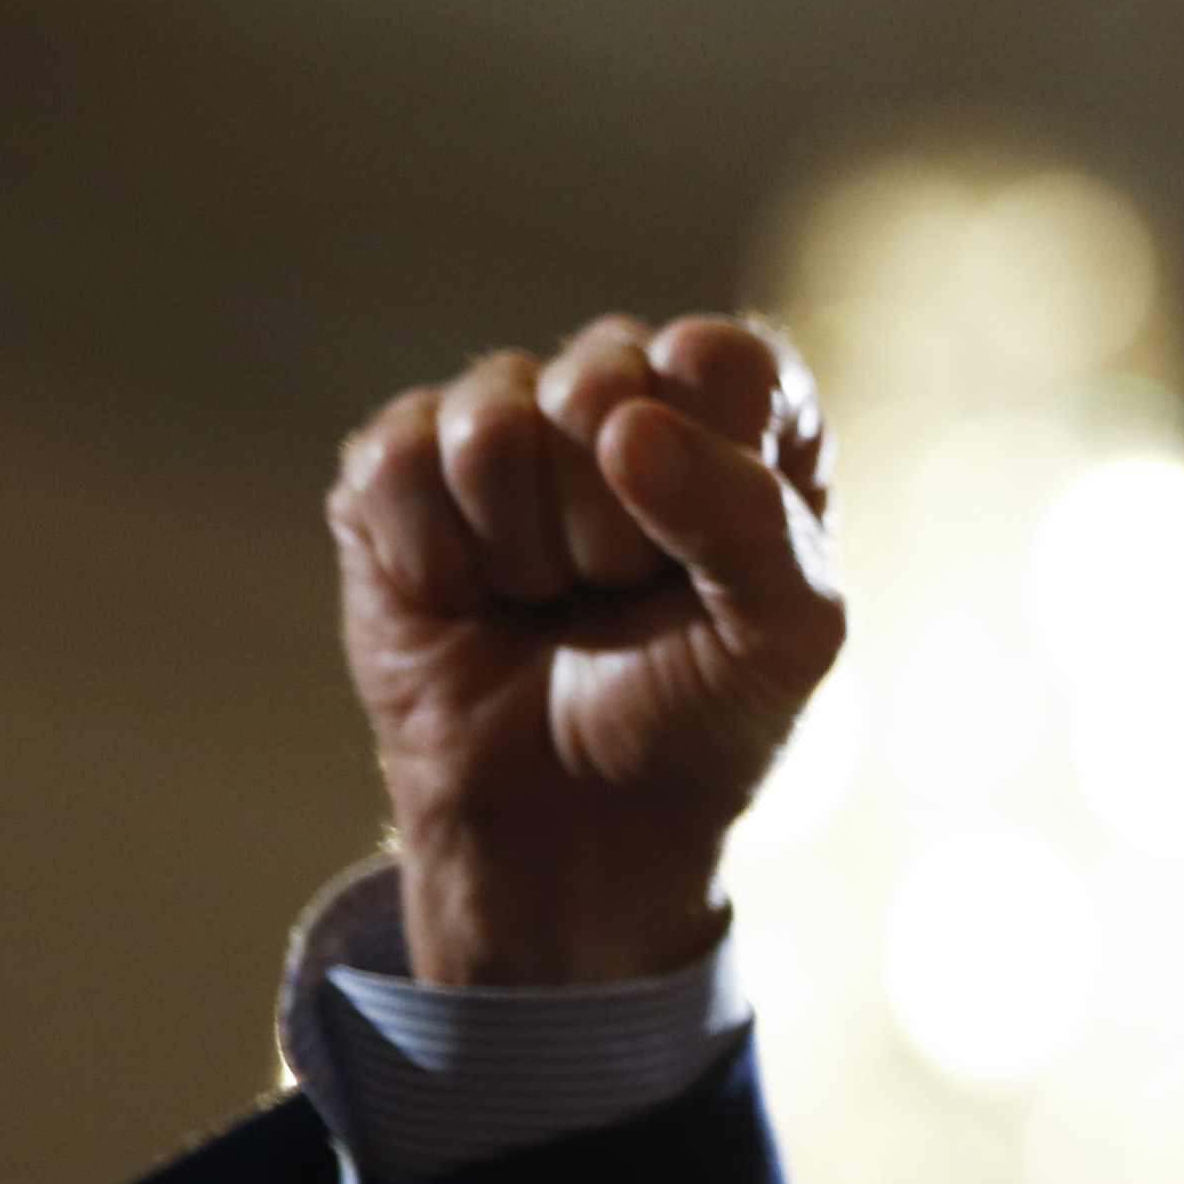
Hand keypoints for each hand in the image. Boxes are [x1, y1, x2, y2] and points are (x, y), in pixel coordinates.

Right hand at [329, 314, 840, 986]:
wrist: (576, 826)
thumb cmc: (699, 716)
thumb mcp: (787, 636)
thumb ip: (753, 521)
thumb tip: (625, 428)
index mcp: (736, 408)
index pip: (716, 358)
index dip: (705, 465)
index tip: (705, 560)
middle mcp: (621, 389)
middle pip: (595, 380)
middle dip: (609, 526)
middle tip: (619, 591)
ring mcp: (501, 419)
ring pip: (491, 424)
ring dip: (525, 551)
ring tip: (548, 599)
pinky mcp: (396, 466)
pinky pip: (398, 462)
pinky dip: (437, 563)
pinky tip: (467, 599)